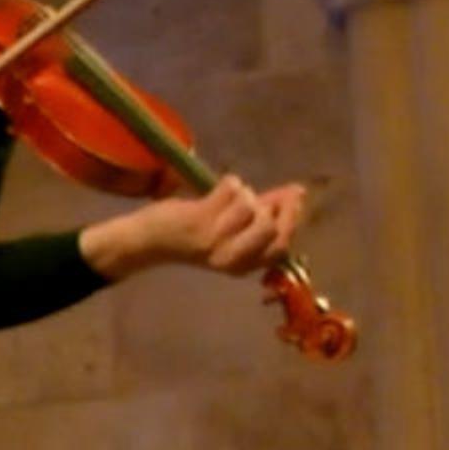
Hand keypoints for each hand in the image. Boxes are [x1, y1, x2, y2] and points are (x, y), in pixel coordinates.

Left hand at [79, 175, 306, 280]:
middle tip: (253, 199)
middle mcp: (230, 258)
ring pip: (250, 204)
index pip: (282, 247)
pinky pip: (233, 189)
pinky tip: (215, 190)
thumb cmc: (193, 234)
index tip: (292, 196)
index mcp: (241, 267)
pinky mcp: (201, 219)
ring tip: (225, 198)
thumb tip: (299, 192)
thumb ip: (266, 214)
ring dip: (242, 193)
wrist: (149, 239)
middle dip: (268, 206)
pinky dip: (228, 182)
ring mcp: (215, 239)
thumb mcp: (232, 231)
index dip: (291, 219)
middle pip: (271, 227)